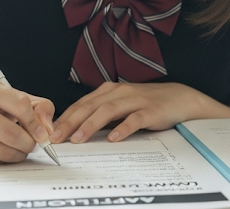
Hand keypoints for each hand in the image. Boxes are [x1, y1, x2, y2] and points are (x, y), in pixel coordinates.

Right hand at [0, 79, 54, 163]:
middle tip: (33, 144)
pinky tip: (2, 150)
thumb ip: (35, 106)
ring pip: (3, 151)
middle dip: (29, 143)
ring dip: (19, 154)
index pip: (21, 106)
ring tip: (20, 148)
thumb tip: (48, 128)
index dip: (37, 123)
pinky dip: (4, 159)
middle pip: (12, 133)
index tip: (43, 133)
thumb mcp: (8, 97)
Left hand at [50, 82, 229, 143]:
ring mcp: (135, 100)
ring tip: (78, 139)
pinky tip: (113, 138)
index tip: (50, 131)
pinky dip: (122, 128)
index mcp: (109, 91)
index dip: (65, 117)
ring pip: (107, 111)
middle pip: (89, 106)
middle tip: (56, 137)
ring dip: (90, 125)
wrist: (180, 98)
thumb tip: (75, 130)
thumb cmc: (147, 104)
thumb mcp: (121, 107)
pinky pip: (134, 119)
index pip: (81, 104)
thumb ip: (101, 115)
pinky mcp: (150, 110)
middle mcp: (119, 92)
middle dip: (70, 122)